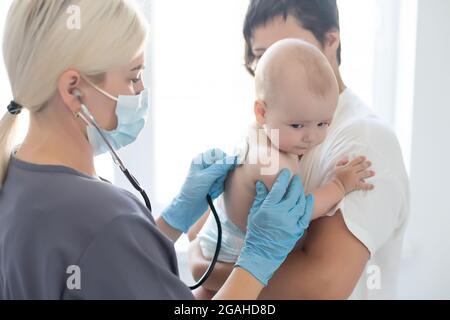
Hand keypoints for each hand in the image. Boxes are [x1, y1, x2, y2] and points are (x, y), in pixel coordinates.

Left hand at [161, 149, 236, 232]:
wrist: (188, 208)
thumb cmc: (192, 191)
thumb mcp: (206, 177)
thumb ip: (220, 167)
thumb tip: (233, 158)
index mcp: (200, 160)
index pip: (218, 153)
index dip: (224, 159)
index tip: (228, 168)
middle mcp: (205, 165)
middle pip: (223, 164)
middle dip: (221, 175)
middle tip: (214, 182)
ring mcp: (209, 175)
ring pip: (224, 174)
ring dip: (219, 183)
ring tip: (210, 190)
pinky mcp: (212, 183)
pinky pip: (222, 183)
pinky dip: (219, 188)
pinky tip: (211, 193)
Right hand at [235, 169, 313, 285]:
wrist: (262, 253)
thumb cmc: (255, 233)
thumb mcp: (254, 213)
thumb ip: (260, 197)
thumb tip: (262, 183)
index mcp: (269, 208)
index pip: (279, 188)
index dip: (283, 178)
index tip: (286, 172)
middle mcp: (282, 214)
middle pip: (292, 193)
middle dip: (295, 183)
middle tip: (295, 178)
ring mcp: (291, 222)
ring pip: (300, 202)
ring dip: (301, 192)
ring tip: (299, 186)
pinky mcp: (297, 229)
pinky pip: (306, 214)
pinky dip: (308, 205)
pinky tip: (309, 198)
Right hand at [333, 156, 374, 193]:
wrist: (335, 186)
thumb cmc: (334, 177)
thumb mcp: (336, 168)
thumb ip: (341, 162)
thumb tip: (347, 160)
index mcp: (348, 167)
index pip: (356, 161)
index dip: (361, 158)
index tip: (364, 158)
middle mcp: (352, 171)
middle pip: (362, 166)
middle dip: (367, 164)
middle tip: (370, 163)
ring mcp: (355, 178)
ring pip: (364, 174)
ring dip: (369, 173)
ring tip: (373, 173)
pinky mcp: (356, 185)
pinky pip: (364, 185)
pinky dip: (368, 186)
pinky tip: (372, 186)